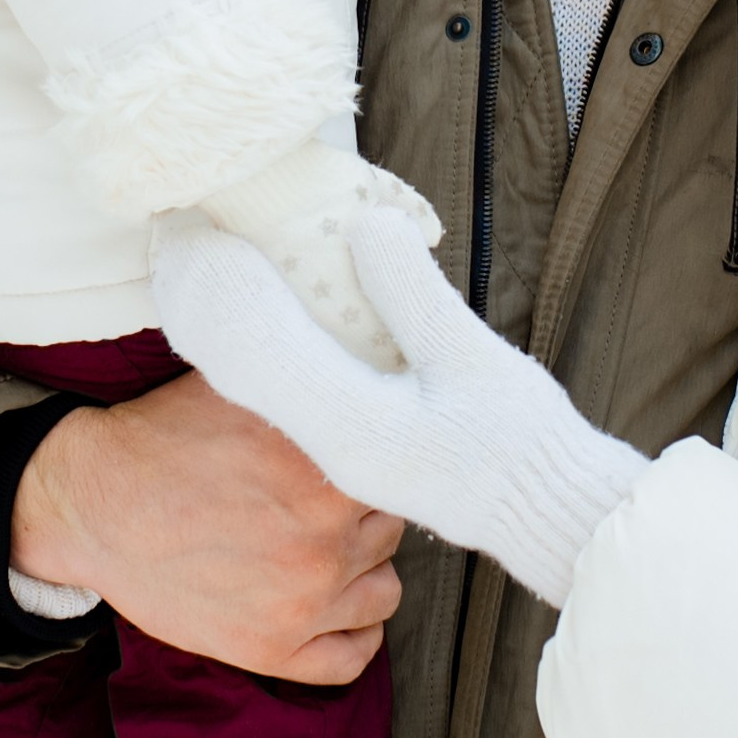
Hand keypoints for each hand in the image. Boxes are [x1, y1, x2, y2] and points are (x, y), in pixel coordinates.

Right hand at [8, 370, 403, 685]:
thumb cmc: (164, 439)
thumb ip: (311, 385)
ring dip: (362, 570)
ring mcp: (300, 603)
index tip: (362, 460)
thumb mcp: (242, 387)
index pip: (398, 469)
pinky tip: (336, 608)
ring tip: (325, 549)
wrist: (93, 503)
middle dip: (362, 514)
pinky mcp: (271, 650)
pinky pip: (352, 657)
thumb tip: (370, 363)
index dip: (378, 460)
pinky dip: (354, 634)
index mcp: (323, 469)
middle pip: (391, 528)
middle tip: (324, 502)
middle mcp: (321, 541)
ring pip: (385, 591)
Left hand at [154, 210, 646, 610]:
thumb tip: (363, 223)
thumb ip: (412, 293)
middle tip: (188, 239)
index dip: (222, 287)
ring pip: (262, 382)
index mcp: (346, 427)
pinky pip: (288, 393)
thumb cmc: (520, 445)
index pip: (256, 348)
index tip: (197, 233)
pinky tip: (272, 317)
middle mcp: (326, 448)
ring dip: (237, 325)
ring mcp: (337, 457)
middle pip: (244, 367)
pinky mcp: (355, 451)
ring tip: (215, 265)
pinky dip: (268, 349)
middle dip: (212, 302)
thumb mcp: (472, 358)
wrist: (549, 513)